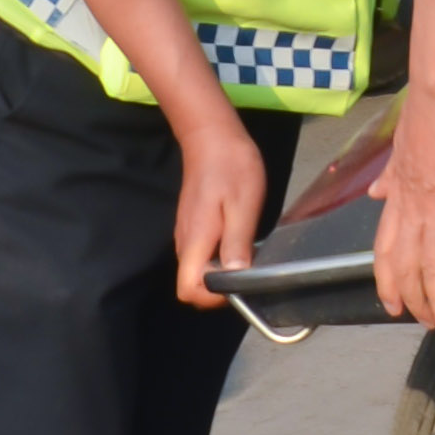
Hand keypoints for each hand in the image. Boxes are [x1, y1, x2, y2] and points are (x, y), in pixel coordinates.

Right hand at [166, 96, 265, 312]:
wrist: (211, 136)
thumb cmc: (231, 166)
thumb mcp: (243, 205)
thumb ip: (237, 243)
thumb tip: (236, 278)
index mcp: (196, 241)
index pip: (188, 290)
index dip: (211, 298)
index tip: (239, 287)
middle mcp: (185, 243)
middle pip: (192, 284)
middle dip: (219, 288)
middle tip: (250, 270)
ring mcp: (187, 233)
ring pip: (198, 269)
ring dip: (221, 272)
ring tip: (248, 254)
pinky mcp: (193, 225)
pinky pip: (203, 253)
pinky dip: (219, 256)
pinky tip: (241, 239)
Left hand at [371, 78, 434, 339]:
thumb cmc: (427, 113)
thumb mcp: (400, 148)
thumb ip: (389, 176)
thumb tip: (376, 192)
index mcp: (397, 196)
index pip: (387, 250)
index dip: (389, 282)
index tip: (394, 307)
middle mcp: (411, 209)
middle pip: (409, 267)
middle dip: (417, 302)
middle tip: (430, 327)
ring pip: (432, 266)